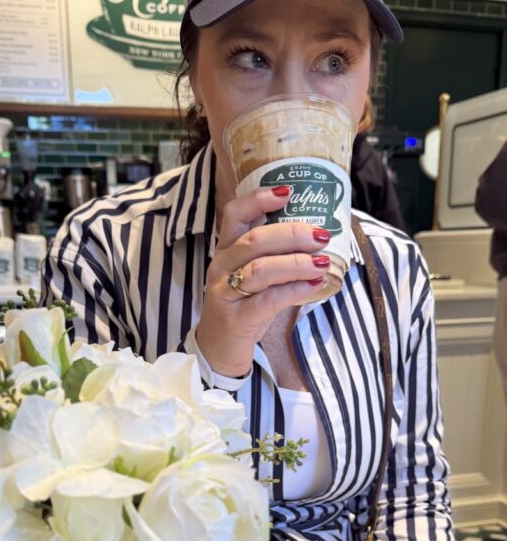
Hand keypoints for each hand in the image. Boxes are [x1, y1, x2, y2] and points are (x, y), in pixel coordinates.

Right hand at [196, 186, 331, 376]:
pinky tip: (314, 285)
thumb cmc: (243, 307)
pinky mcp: (236, 318)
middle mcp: (221, 266)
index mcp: (226, 250)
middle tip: (321, 235)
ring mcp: (225, 292)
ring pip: (260, 269)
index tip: (288, 191)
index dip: (259, 199)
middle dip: (291, 234)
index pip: (235, 215)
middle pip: (254, 240)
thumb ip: (274, 254)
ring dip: (296, 263)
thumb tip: (314, 233)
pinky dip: (294, 290)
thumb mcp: (254, 275)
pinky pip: (267, 299)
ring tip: (322, 262)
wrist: (218, 350)